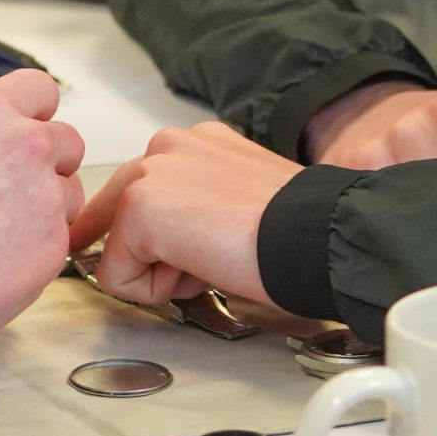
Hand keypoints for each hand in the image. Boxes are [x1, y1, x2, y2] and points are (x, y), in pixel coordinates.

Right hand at [0, 71, 86, 361]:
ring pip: (69, 194)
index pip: (40, 89)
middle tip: (12, 191)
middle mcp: (27, 143)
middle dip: (49, 162)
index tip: (23, 132)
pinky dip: (38, 249)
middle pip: (67, 142)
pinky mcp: (55, 243)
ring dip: (47, 207)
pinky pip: (59, 239)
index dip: (34, 114)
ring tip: (1, 233)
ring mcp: (47, 194)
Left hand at [69, 122, 298, 308]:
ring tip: (214, 261)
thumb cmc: (298, 231)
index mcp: (197, 143)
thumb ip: (199, 207)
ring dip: (161, 273)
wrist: (319, 236)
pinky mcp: (139, 207)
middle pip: (117, 213)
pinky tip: (202, 272)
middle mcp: (168, 146)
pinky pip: (117, 277)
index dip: (156, 238)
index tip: (177, 252)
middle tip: (204, 262)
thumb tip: (176, 246)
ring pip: (120, 248)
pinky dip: (153, 292)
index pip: (145, 191)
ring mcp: (149, 172)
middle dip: (149, 254)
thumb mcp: (240, 202)